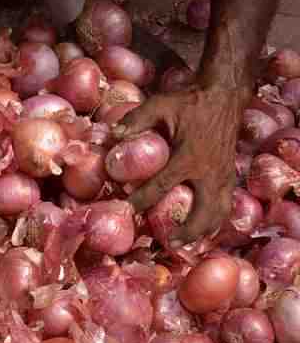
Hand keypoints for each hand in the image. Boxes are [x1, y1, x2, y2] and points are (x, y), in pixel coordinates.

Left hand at [115, 85, 249, 247]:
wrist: (225, 96)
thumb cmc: (190, 102)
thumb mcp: (161, 105)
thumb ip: (136, 120)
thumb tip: (112, 135)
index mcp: (188, 157)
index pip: (162, 186)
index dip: (142, 200)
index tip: (127, 210)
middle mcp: (209, 172)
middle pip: (202, 212)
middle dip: (186, 232)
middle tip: (168, 244)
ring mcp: (223, 176)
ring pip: (219, 214)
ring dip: (204, 232)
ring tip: (186, 246)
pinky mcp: (229, 177)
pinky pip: (225, 206)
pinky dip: (215, 222)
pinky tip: (203, 232)